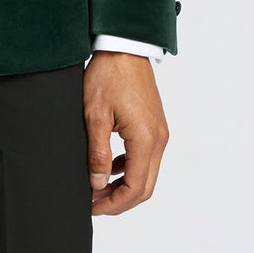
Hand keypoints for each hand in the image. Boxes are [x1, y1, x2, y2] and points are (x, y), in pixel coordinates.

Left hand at [83, 50, 168, 215]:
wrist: (124, 46)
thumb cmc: (109, 75)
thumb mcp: (95, 115)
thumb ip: (97, 153)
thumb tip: (97, 183)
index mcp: (146, 139)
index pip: (135, 187)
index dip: (114, 203)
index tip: (93, 206)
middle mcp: (158, 138)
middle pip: (145, 186)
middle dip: (120, 199)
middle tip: (95, 202)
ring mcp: (159, 132)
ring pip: (146, 173)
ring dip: (125, 184)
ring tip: (99, 186)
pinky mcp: (155, 124)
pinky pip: (146, 157)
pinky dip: (130, 168)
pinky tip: (111, 166)